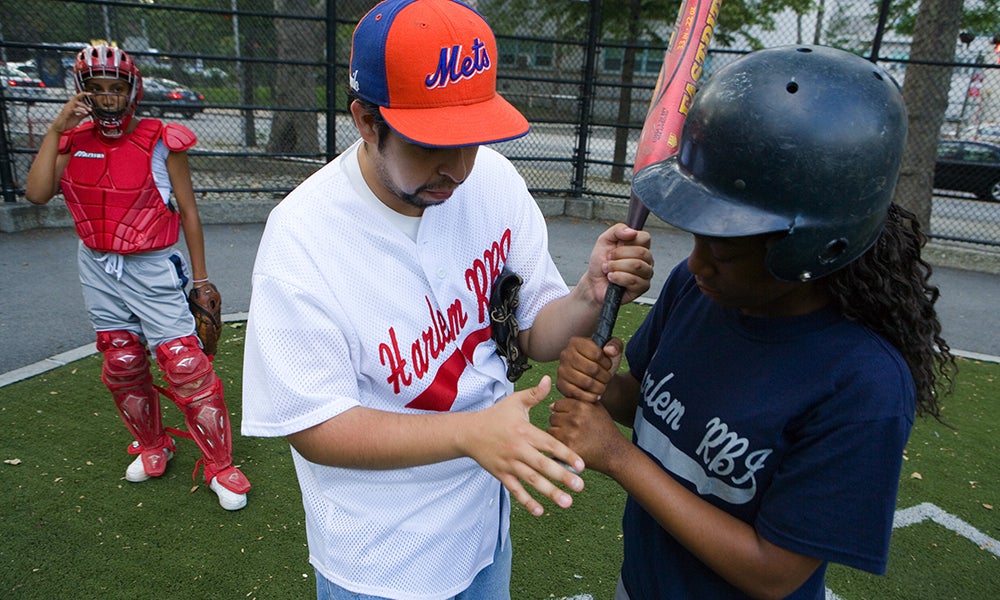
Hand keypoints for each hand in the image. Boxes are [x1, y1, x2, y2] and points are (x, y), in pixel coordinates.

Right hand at [51, 92, 92, 133]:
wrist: (59, 128)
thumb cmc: (67, 123)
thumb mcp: (78, 118)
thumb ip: (83, 115)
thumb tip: (89, 112)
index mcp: (71, 106)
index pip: (77, 98)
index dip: (82, 95)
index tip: (89, 93)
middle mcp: (69, 105)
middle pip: (75, 97)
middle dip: (82, 95)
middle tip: (90, 95)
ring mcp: (67, 109)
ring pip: (75, 103)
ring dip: (84, 106)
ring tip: (90, 110)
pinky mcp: (66, 113)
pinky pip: (74, 109)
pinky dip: (80, 110)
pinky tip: (85, 113)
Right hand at [466, 376, 584, 516]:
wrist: (468, 432)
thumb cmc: (496, 416)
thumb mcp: (514, 401)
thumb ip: (534, 394)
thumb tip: (549, 379)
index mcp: (525, 431)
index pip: (549, 444)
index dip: (566, 454)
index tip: (582, 465)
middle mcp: (518, 449)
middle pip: (543, 465)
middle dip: (562, 477)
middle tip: (580, 487)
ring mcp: (509, 464)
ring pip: (531, 480)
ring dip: (549, 493)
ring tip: (567, 503)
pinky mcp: (501, 474)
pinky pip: (515, 490)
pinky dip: (527, 501)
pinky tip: (541, 511)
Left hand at [548, 393, 630, 476]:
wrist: (615, 452)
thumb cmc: (604, 429)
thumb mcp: (596, 408)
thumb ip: (576, 402)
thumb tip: (551, 406)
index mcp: (582, 406)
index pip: (558, 405)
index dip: (563, 413)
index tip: (572, 420)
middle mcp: (575, 418)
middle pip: (553, 417)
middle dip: (559, 423)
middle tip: (572, 431)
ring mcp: (571, 433)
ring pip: (551, 429)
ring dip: (557, 434)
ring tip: (571, 438)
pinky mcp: (568, 447)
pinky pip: (554, 442)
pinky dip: (559, 444)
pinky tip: (570, 445)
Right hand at [556, 336, 622, 402]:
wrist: (594, 379)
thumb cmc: (602, 362)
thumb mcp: (612, 351)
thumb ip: (615, 345)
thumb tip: (609, 350)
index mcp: (576, 342)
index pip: (597, 353)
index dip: (607, 362)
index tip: (608, 365)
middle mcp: (565, 354)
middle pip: (593, 369)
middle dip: (605, 376)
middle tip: (607, 378)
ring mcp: (561, 370)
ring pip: (587, 383)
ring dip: (600, 387)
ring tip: (602, 385)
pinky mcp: (561, 385)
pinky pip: (579, 394)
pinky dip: (591, 396)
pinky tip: (596, 394)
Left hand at [585, 223, 652, 304]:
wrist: (594, 282)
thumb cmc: (601, 262)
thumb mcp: (604, 240)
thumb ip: (617, 230)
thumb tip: (632, 232)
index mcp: (640, 246)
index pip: (645, 237)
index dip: (628, 241)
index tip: (616, 246)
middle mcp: (646, 260)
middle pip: (641, 252)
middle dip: (619, 255)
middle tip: (609, 259)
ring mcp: (646, 274)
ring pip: (637, 266)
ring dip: (616, 267)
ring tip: (608, 269)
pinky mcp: (642, 287)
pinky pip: (633, 280)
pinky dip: (618, 278)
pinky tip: (612, 278)